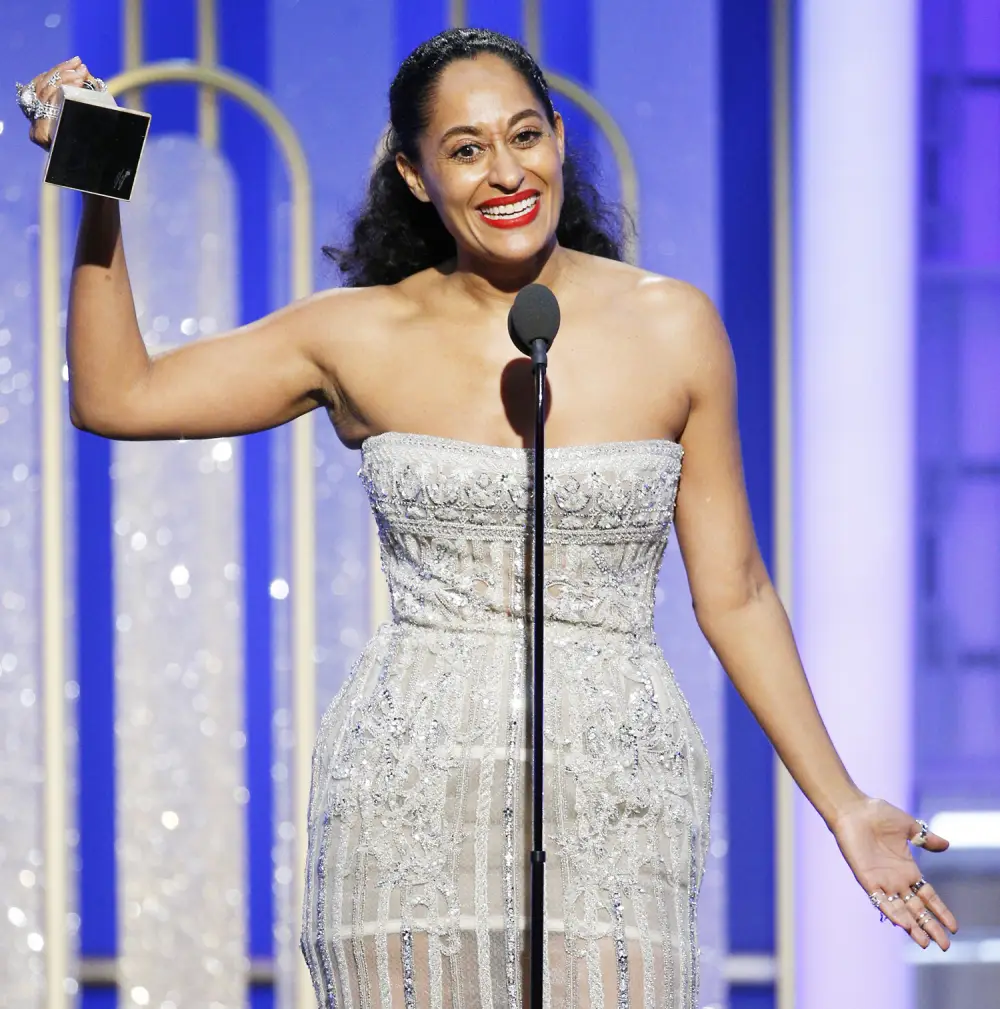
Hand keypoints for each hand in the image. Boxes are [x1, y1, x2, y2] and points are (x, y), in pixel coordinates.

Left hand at [20, 57, 102, 150]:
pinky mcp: (36, 108)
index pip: (50, 101)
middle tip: (83, 69)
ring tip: (79, 64)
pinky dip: (55, 74)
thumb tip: (85, 76)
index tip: (83, 77)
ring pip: (42, 85)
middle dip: (65, 77)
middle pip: (44, 91)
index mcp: (44, 135)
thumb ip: (88, 105)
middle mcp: (36, 127)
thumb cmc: (95, 147)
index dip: (65, 86)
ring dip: (62, 72)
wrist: (88, 160)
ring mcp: (33, 118)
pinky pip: (41, 84)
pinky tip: (69, 66)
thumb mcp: (93, 129)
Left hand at [831, 795, 958, 949]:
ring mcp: (882, 880)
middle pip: (917, 909)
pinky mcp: (867, 878)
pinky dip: (891, 912)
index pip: (928, 896)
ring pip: (900, 910)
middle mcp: (896, 879)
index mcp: (907, 869)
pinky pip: (880, 900)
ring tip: (925, 943)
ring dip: (912, 926)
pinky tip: (903, 925)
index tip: (954, 927)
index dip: (940, 911)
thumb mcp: (908, 827)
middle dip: (930, 926)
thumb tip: (946, 844)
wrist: (854, 808)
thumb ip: (926, 838)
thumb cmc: (877, 814)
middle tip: (945, 945)